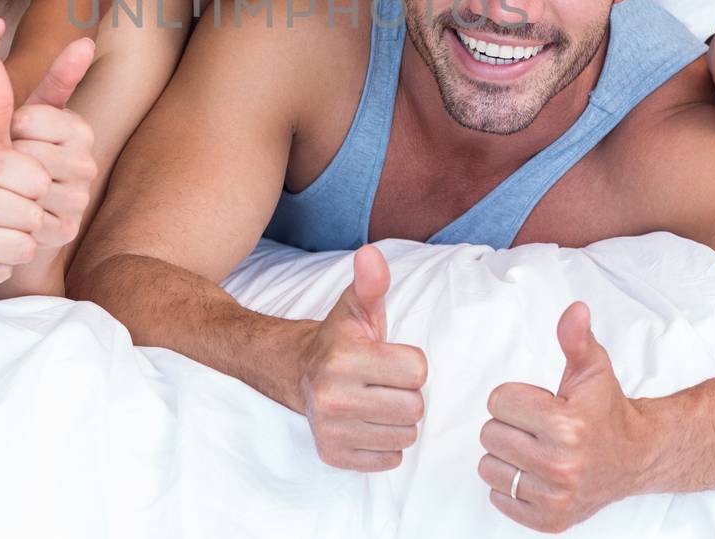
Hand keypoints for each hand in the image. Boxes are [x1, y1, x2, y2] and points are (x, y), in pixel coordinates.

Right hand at [0, 53, 48, 289]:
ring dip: (17, 242)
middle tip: (7, 209)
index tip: (16, 183)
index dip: (35, 185)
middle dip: (29, 215)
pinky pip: (3, 272)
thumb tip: (81, 41)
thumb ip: (21, 97)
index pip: (40, 181)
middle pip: (34, 217)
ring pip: (23, 248)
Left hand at [6, 37, 97, 248]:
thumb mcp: (3, 125)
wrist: (4, 219)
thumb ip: (2, 91)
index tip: (8, 138)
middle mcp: (87, 162)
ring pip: (23, 186)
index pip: (27, 118)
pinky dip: (5, 214)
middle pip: (24, 153)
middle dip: (0, 159)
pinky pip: (24, 216)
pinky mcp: (67, 229)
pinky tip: (4, 212)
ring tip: (0, 188)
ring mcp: (80, 198)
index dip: (3, 129)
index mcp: (78, 129)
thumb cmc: (5, 160)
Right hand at [296, 244, 427, 471]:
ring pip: (405, 436)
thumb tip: (371, 254)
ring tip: (375, 402)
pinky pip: (388, 460)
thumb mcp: (358, 307)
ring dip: (397, 421)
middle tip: (383, 382)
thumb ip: (372, 283)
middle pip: (414, 408)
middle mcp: (332, 395)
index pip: (418, 371)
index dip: (410, 364)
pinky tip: (366, 423)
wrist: (297, 371)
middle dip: (406, 394)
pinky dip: (384, 445)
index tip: (389, 358)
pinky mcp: (331, 454)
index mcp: (344, 357)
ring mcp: (330, 429)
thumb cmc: (341, 339)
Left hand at [479, 302, 649, 532]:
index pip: (498, 402)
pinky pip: (499, 498)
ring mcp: (556, 497)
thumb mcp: (593, 367)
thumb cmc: (606, 410)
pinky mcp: (550, 520)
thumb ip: (576, 338)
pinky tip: (536, 473)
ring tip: (537, 449)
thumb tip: (575, 311)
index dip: (516, 397)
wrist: (636, 456)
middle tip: (539, 427)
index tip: (541, 402)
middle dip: (510, 425)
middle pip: (490, 435)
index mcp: (567, 425)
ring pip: (489, 468)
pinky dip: (511, 486)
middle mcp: (561, 465)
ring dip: (507, 457)